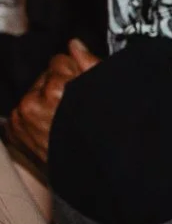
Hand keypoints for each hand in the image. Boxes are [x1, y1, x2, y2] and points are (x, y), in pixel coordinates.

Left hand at [4, 40, 98, 169]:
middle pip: (45, 77)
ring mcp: (20, 120)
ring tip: (65, 122)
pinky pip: (24, 112)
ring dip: (47, 103)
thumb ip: (90, 65)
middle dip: (59, 88)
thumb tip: (74, 45)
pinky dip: (36, 118)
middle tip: (75, 110)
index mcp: (56, 92)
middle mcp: (33, 104)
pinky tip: (52, 129)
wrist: (91, 178)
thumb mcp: (106, 98)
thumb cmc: (102, 140)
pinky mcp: (13, 131)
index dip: (75, 72)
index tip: (83, 88)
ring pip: (34, 94)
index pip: (59, 61)